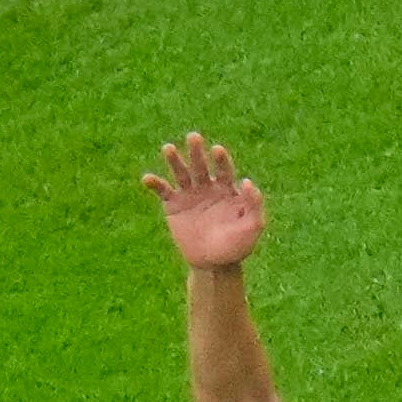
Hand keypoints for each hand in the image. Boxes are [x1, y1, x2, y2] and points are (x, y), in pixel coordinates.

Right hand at [143, 133, 266, 270]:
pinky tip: (147, 178)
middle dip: (197, 152)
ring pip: (181, 173)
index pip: (224, 169)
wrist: (214, 264)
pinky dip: (155, 184)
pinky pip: (163, 192)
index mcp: (227, 188)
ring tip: (168, 148)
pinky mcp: (174, 206)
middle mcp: (208, 187)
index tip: (217, 150)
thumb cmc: (237, 246)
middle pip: (201, 165)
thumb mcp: (253, 227)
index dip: (221, 160)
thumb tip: (247, 182)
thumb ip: (254, 205)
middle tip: (193, 137)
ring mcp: (190, 195)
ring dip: (174, 160)